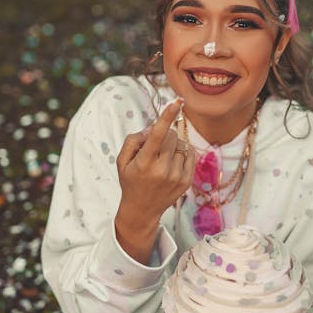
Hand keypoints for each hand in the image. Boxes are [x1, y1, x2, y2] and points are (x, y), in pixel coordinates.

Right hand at [115, 100, 194, 262]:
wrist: (141, 210)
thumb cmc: (131, 180)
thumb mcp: (122, 160)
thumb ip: (134, 140)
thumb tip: (153, 127)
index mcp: (144, 163)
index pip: (157, 135)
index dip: (167, 117)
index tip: (177, 102)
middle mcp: (162, 170)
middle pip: (171, 135)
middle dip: (164, 134)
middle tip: (154, 147)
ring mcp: (176, 177)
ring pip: (181, 144)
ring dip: (172, 146)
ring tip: (161, 160)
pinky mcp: (186, 181)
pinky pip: (190, 154)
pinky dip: (181, 153)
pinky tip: (171, 163)